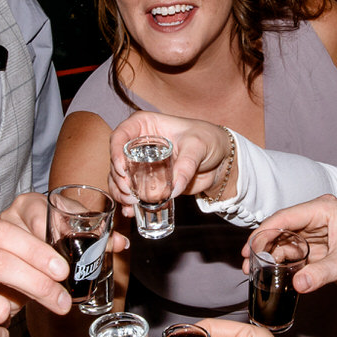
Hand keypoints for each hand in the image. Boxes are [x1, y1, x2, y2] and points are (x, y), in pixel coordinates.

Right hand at [0, 193, 87, 336]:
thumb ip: (61, 248)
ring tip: (13, 314)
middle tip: (63, 299)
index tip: (64, 268)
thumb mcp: (21, 265)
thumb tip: (116, 243)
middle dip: (39, 282)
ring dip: (17, 316)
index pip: (7, 227)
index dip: (39, 247)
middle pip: (0, 260)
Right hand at [107, 112, 232, 208]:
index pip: (120, 135)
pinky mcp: (147, 181)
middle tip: (129, 193)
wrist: (220, 161)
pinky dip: (127, 202)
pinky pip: (130, 192)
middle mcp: (138, 143)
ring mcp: (140, 163)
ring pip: (119, 178)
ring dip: (120, 193)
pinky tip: (130, 211)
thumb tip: (173, 190)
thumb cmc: (208, 140)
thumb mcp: (198, 147)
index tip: (122, 170)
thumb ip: (186, 166)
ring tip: (132, 203)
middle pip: (116, 160)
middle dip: (118, 179)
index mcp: (145, 125)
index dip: (115, 152)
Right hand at [245, 195, 336, 306]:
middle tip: (249, 266)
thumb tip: (296, 283)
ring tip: (256, 275)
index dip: (263, 233)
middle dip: (263, 247)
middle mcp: (319, 220)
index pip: (285, 217)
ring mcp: (319, 238)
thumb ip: (320, 273)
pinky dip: (283, 267)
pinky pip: (295, 258)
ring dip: (270, 259)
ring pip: (285, 245)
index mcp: (325, 210)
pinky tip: (273, 277)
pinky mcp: (320, 255)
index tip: (249, 250)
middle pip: (281, 231)